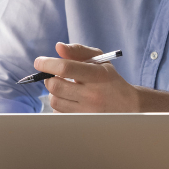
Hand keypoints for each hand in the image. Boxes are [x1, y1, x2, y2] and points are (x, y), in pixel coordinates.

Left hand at [39, 42, 168, 113]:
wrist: (128, 106)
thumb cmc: (110, 79)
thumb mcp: (99, 60)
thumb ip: (78, 50)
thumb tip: (58, 47)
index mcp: (97, 76)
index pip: (66, 68)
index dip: (48, 64)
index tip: (39, 61)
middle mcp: (92, 95)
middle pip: (56, 86)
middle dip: (48, 78)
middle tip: (52, 75)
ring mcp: (87, 111)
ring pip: (55, 100)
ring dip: (53, 91)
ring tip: (63, 87)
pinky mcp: (82, 121)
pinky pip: (59, 112)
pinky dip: (58, 103)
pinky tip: (68, 99)